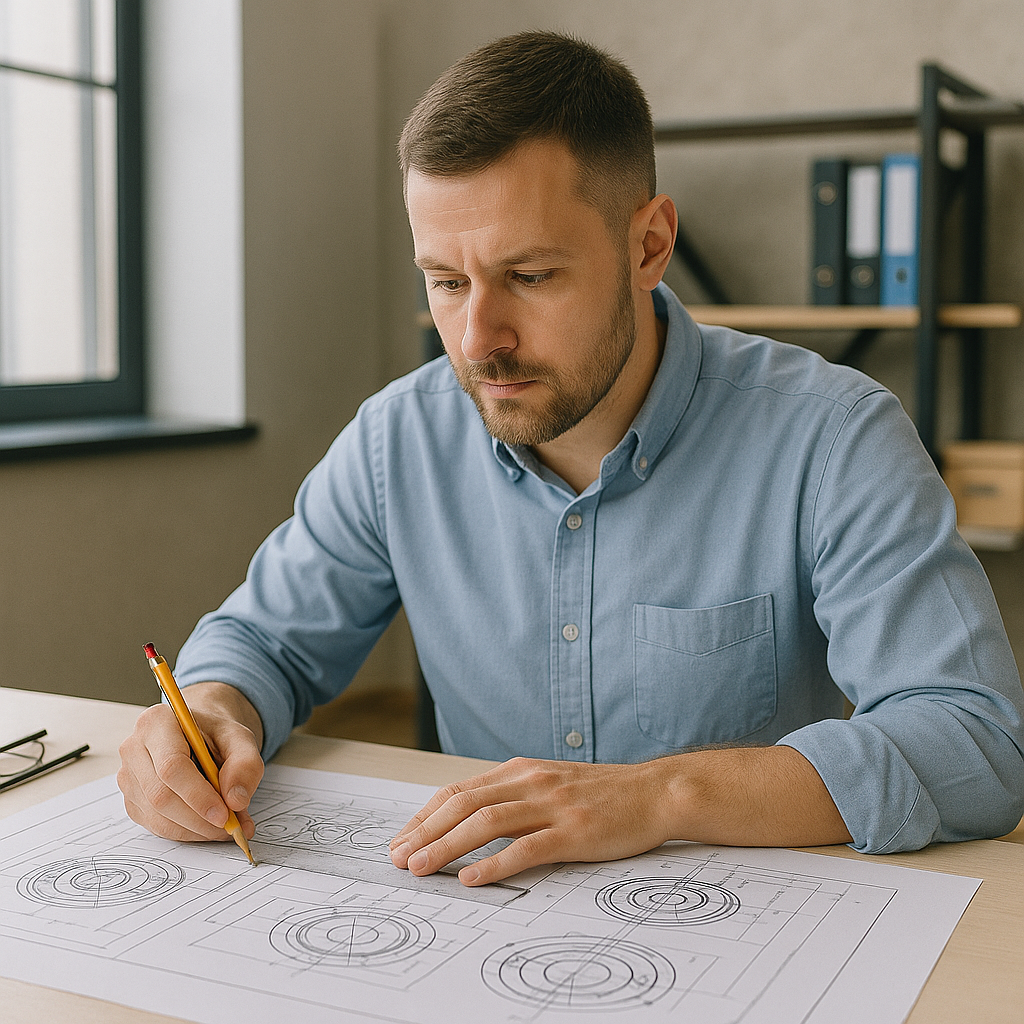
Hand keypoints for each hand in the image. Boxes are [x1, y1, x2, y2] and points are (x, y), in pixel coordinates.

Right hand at [118, 681, 264, 842]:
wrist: (200, 737)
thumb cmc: (216, 735)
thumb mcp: (241, 739)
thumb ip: (245, 764)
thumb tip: (236, 801)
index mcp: (157, 722)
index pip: (172, 766)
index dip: (198, 796)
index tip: (224, 815)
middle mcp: (134, 748)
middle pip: (160, 796)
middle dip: (199, 819)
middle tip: (231, 826)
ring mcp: (128, 776)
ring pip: (157, 816)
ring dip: (195, 829)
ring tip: (226, 826)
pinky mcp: (132, 800)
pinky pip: (156, 826)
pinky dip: (186, 832)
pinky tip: (208, 825)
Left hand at [389, 757, 673, 885]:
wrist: (656, 792)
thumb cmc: (604, 794)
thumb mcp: (551, 784)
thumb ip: (515, 798)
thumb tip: (471, 821)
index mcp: (522, 771)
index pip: (459, 790)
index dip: (425, 815)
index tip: (402, 838)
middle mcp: (531, 782)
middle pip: (464, 803)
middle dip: (424, 831)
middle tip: (398, 856)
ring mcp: (553, 805)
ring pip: (487, 823)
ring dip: (447, 846)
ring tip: (421, 867)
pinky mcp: (575, 831)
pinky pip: (527, 849)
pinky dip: (494, 864)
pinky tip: (472, 879)